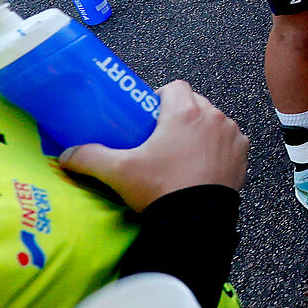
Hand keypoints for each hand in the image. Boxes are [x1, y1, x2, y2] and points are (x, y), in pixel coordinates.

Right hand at [59, 80, 248, 210]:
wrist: (196, 220)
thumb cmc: (159, 188)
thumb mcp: (118, 172)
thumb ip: (88, 157)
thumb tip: (64, 156)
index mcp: (185, 112)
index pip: (174, 87)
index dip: (160, 97)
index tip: (148, 114)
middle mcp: (214, 117)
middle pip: (195, 103)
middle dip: (179, 114)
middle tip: (161, 136)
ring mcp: (232, 135)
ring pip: (214, 121)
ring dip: (201, 130)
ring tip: (182, 152)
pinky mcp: (243, 154)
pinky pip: (230, 141)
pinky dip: (218, 147)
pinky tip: (202, 165)